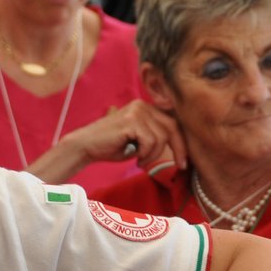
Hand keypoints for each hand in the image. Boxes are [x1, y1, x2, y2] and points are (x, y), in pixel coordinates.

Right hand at [36, 100, 186, 182]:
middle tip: (180, 165)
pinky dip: (145, 154)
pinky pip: (150, 141)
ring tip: (140, 160)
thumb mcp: (139, 141)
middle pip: (172, 126)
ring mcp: (137, 111)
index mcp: (146, 108)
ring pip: (160, 137)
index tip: (184, 161)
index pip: (172, 122)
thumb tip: (180, 145)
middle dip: (179, 148)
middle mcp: (142, 105)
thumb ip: (155, 137)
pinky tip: (134, 158)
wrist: (86, 146)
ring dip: (153, 155)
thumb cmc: (112, 147)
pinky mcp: (131, 121)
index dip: (181, 142)